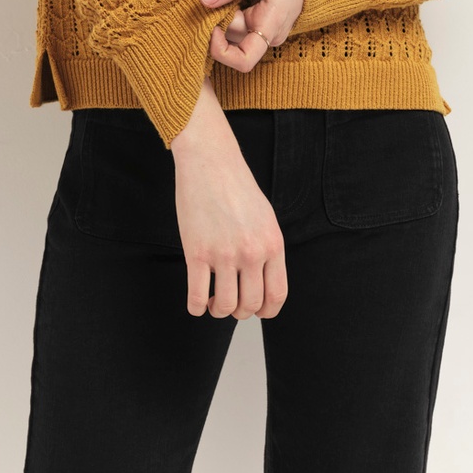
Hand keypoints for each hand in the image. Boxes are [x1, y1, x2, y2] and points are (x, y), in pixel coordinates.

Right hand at [171, 77, 287, 320]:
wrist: (210, 161)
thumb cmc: (236, 186)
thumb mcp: (265, 217)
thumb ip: (267, 249)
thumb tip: (263, 281)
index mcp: (272, 244)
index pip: (276, 296)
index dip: (266, 311)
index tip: (255, 310)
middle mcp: (252, 252)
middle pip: (250, 305)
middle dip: (240, 311)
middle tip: (229, 302)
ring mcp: (224, 254)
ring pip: (225, 306)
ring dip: (218, 311)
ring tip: (213, 301)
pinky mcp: (197, 252)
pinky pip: (197, 297)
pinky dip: (196, 308)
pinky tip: (196, 302)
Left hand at [199, 0, 304, 70]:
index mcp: (272, 23)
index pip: (243, 60)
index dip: (220, 50)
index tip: (210, 25)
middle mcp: (269, 34)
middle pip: (230, 41)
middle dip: (217, 20)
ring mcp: (264, 31)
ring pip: (230, 33)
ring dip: (220, 15)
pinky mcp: (259, 26)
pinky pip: (235, 26)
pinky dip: (225, 13)